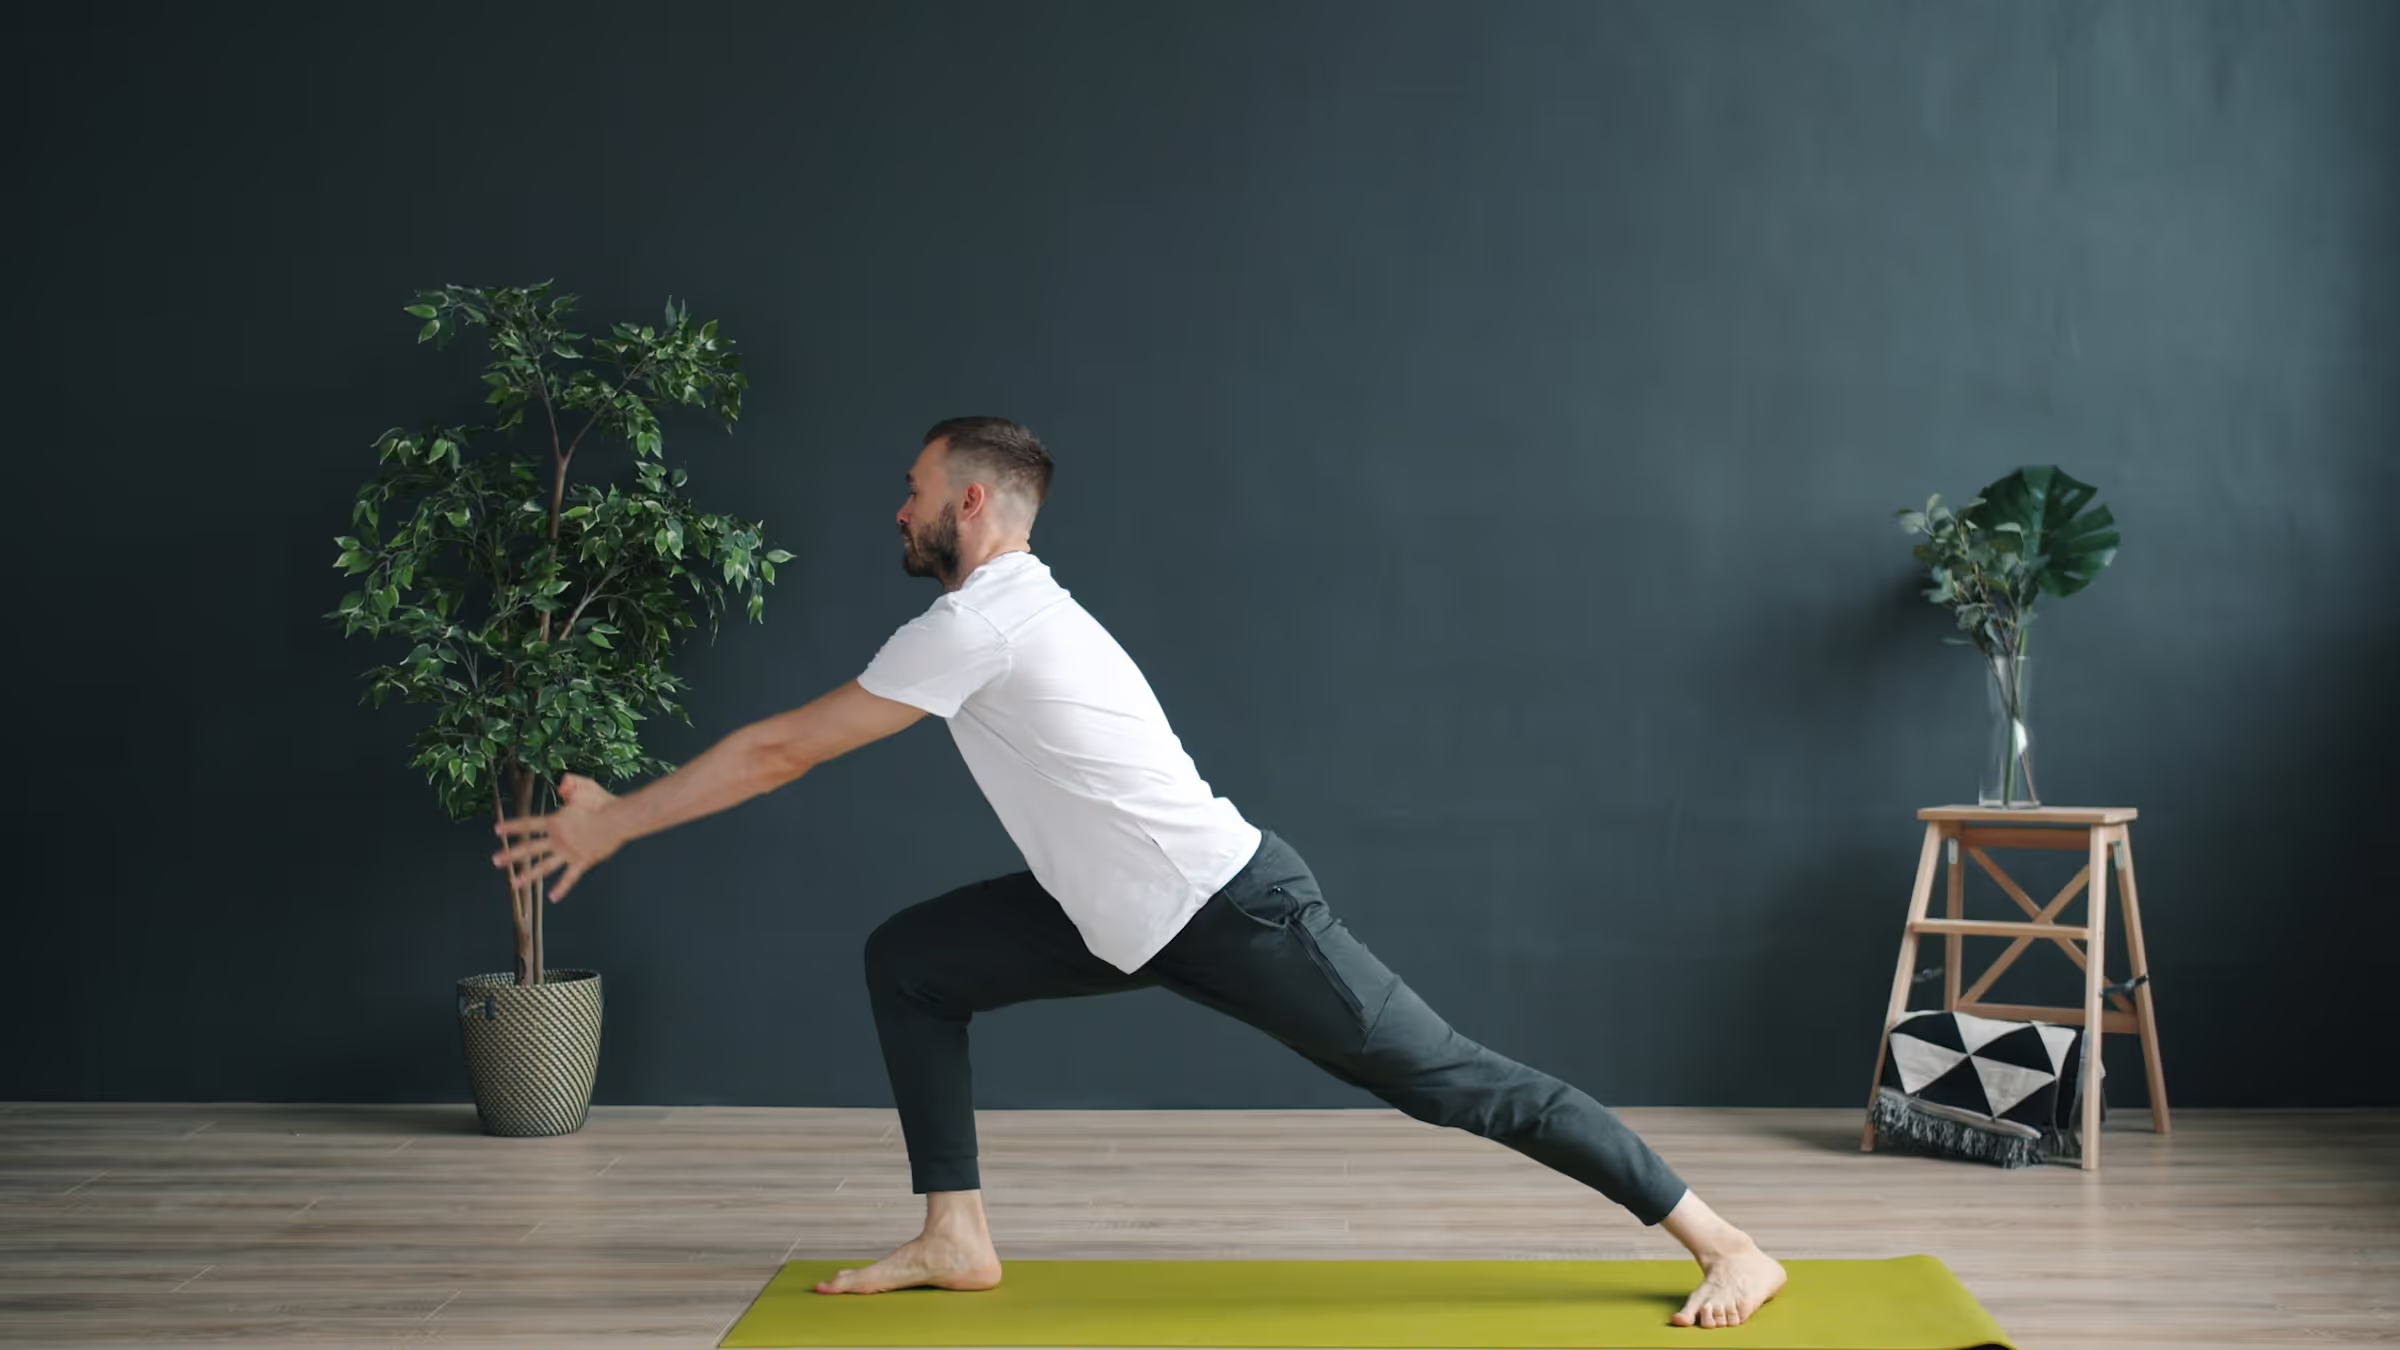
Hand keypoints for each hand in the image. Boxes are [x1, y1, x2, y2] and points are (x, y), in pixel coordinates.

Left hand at [491, 773, 622, 901]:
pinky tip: (553, 897)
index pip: (528, 824)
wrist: (618, 820)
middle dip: (511, 855)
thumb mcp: (584, 787)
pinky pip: (570, 877)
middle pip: (530, 848)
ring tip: (515, 883)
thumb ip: (570, 784)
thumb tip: (561, 784)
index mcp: (555, 822)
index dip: (511, 827)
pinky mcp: (582, 861)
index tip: (497, 830)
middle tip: (496, 861)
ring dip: (529, 875)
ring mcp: (569, 852)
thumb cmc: (602, 803)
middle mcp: (558, 839)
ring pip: (544, 866)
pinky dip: (562, 887)